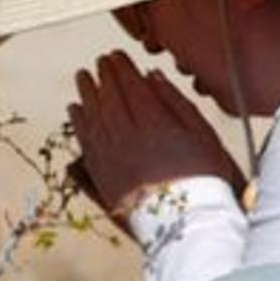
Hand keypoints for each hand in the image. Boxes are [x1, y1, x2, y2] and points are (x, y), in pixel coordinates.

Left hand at [68, 51, 243, 221]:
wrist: (189, 225)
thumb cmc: (204, 179)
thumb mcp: (202, 135)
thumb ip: (176, 103)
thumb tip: (151, 77)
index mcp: (155, 124)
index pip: (131, 87)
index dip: (121, 69)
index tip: (115, 56)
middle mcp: (128, 138)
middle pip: (110, 98)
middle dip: (103, 77)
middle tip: (100, 62)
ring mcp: (112, 158)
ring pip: (93, 117)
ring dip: (86, 94)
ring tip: (83, 78)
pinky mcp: (103, 177)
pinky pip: (85, 142)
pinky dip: (78, 123)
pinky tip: (75, 110)